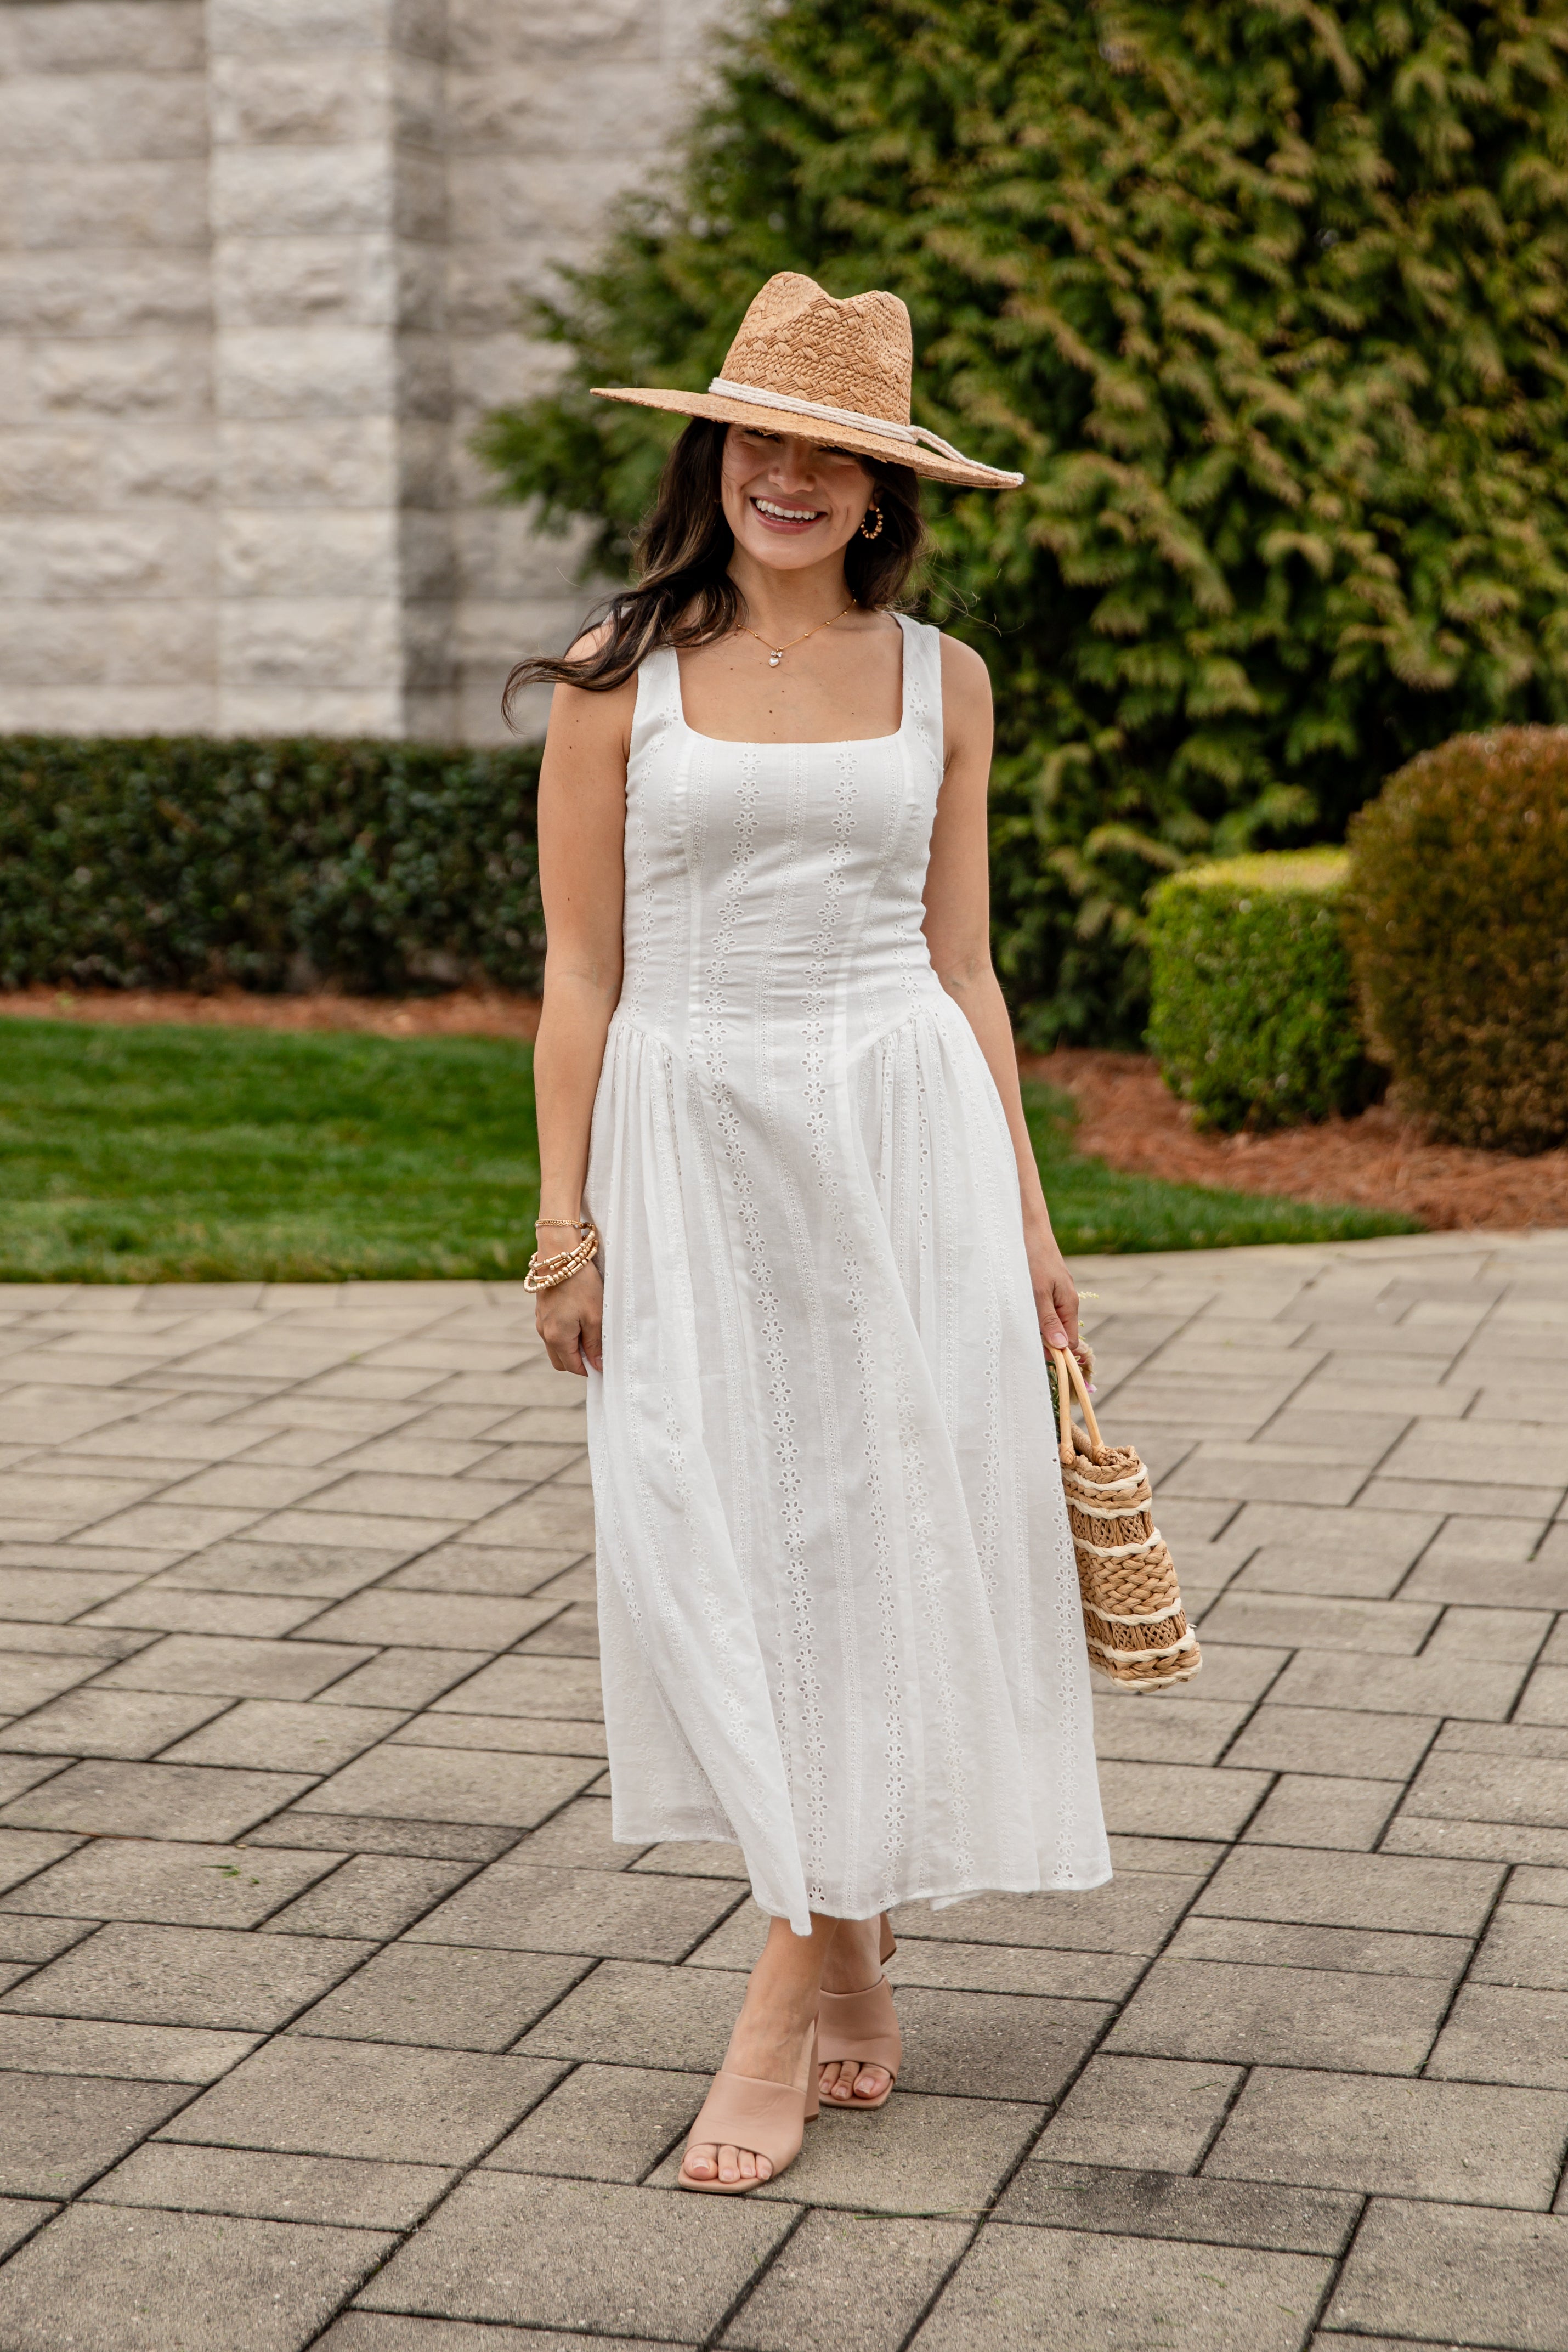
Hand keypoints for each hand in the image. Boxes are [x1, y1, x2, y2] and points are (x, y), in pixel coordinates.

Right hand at [535, 1262, 603, 1376]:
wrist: (560, 1255)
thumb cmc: (581, 1285)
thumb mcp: (595, 1316)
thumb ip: (595, 1344)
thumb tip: (597, 1365)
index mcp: (557, 1338)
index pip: (572, 1367)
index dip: (589, 1369)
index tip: (603, 1363)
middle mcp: (544, 1332)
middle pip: (560, 1361)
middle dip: (577, 1361)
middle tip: (597, 1349)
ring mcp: (540, 1321)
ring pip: (555, 1346)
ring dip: (571, 1346)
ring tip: (590, 1330)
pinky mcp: (541, 1311)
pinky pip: (552, 1331)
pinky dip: (565, 1333)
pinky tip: (579, 1318)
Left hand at [1026, 1226, 1079, 1358]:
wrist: (1027, 1228)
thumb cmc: (1032, 1258)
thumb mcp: (1038, 1293)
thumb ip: (1049, 1320)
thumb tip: (1061, 1347)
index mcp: (1069, 1304)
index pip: (1070, 1341)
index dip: (1057, 1352)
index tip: (1037, 1356)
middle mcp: (1066, 1301)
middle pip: (1060, 1333)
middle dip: (1044, 1341)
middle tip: (1022, 1340)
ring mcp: (1056, 1293)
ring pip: (1049, 1321)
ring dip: (1035, 1327)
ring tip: (1017, 1322)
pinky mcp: (1046, 1286)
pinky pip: (1042, 1309)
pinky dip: (1031, 1313)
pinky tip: (1018, 1309)